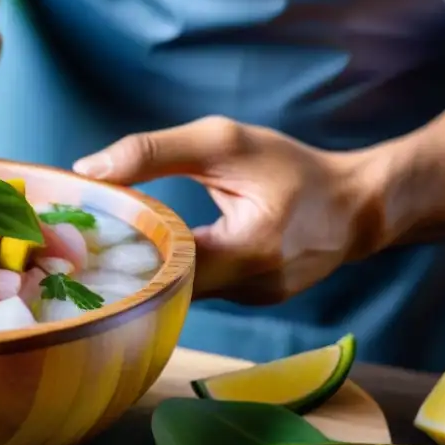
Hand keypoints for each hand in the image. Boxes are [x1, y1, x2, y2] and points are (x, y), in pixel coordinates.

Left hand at [73, 117, 378, 304]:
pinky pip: (202, 290)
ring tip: (116, 243)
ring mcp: (252, 301)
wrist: (359, 206)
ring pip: (182, 293)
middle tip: (88, 243)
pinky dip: (180, 270)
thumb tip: (88, 171)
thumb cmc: (293, 167)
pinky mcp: (252, 301)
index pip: (163, 268)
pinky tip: (158, 249)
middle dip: (129, 264)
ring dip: (154, 268)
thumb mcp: (225, 143)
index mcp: (247, 251)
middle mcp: (250, 289)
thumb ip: (154, 152)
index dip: (121, 253)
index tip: (86, 237)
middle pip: (167, 288)